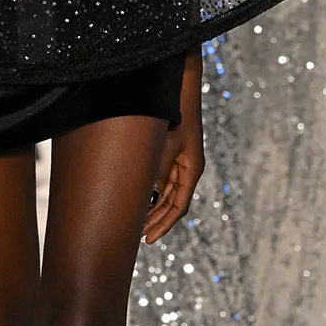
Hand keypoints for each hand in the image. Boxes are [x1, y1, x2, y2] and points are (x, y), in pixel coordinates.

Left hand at [144, 53, 203, 242]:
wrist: (178, 86)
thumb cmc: (174, 111)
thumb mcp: (165, 143)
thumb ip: (157, 168)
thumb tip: (146, 195)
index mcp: (191, 169)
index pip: (178, 207)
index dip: (163, 224)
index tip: (148, 239)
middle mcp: (186, 168)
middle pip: (172, 204)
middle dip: (155, 221)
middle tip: (138, 237)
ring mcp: (178, 161)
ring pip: (165, 194)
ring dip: (152, 209)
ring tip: (134, 224)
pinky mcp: (169, 153)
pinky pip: (160, 180)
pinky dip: (149, 192)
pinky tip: (135, 199)